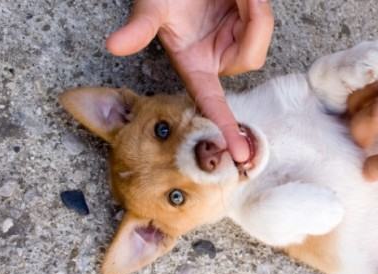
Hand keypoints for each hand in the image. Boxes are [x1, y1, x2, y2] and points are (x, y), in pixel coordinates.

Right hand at [106, 0, 273, 161]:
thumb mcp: (152, 9)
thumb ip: (139, 28)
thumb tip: (113, 45)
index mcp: (194, 65)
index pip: (211, 103)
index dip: (225, 128)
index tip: (240, 154)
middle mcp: (216, 58)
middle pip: (251, 58)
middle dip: (253, 26)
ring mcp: (236, 43)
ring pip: (261, 36)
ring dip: (255, 11)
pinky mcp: (250, 27)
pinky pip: (264, 21)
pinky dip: (257, 4)